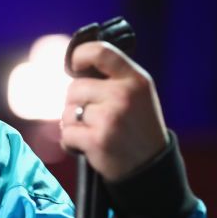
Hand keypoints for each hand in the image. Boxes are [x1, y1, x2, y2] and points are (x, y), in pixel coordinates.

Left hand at [60, 41, 168, 180]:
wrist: (150, 166)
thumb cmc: (137, 127)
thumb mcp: (136, 94)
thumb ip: (111, 78)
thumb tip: (73, 65)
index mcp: (135, 79)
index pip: (100, 51)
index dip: (80, 55)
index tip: (74, 65)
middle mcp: (124, 94)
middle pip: (74, 88)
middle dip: (76, 104)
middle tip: (94, 118)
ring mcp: (111, 117)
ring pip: (67, 112)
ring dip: (73, 125)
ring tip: (94, 132)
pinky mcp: (98, 140)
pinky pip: (66, 134)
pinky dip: (71, 143)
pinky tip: (87, 147)